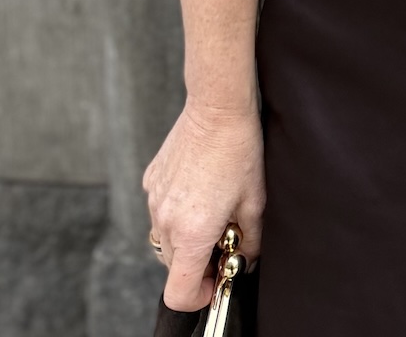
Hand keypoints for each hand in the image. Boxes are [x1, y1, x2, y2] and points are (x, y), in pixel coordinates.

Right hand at [143, 97, 265, 312]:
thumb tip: (245, 261)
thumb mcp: (255, 202)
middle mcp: (166, 220)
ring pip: (165, 239)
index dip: (199, 296)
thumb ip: (250, 243)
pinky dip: (176, 212)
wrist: (217, 108)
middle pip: (174, 266)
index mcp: (192, 232)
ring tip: (212, 210)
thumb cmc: (239, 151)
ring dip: (186, 237)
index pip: (179, 292)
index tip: (216, 279)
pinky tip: (199, 189)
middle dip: (197, 262)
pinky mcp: (150, 181)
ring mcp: (154, 200)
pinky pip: (159, 211)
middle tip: (223, 238)